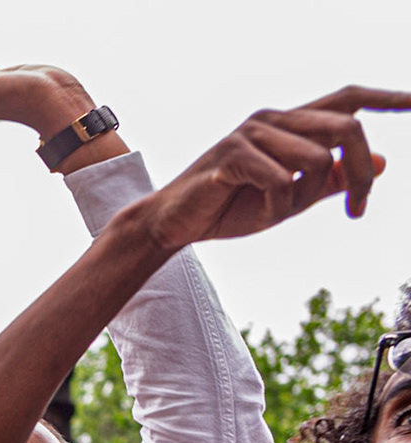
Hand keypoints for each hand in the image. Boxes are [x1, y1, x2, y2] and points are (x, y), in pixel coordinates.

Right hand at [138, 86, 410, 247]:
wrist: (174, 224)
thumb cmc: (229, 208)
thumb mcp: (291, 198)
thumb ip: (332, 180)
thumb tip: (380, 163)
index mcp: (290, 123)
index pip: (347, 99)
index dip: (387, 98)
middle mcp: (274, 119)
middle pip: (346, 128)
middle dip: (361, 173)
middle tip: (359, 210)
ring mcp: (252, 133)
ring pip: (317, 160)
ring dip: (306, 199)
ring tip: (280, 213)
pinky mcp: (232, 155)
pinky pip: (282, 180)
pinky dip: (279, 206)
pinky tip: (260, 212)